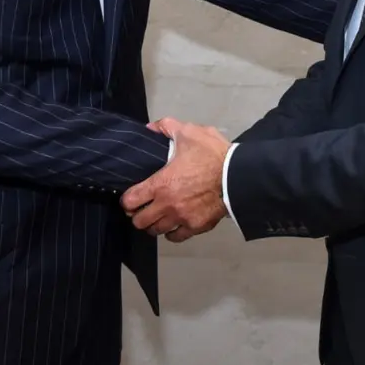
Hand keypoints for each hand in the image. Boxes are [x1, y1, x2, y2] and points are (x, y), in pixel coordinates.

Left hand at [122, 118, 230, 242]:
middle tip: (142, 208)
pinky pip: (175, 237)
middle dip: (137, 214)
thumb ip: (167, 127)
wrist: (238, 176)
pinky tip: (173, 225)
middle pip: (139, 221)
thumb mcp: (190, 133)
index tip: (130, 197)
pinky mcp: (196, 227)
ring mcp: (182, 219)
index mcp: (161, 184)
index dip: (127, 200)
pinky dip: (171, 233)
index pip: (130, 201)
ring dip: (153, 224)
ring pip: (156, 231)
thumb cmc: (212, 155)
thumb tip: (151, 128)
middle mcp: (167, 206)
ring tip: (156, 217)